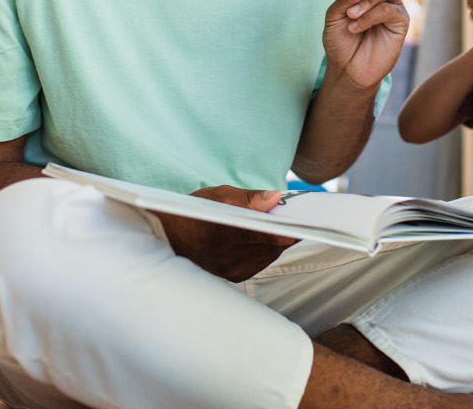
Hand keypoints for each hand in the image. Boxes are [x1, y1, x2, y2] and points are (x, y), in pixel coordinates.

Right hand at [155, 185, 296, 281]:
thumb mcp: (216, 196)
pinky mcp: (234, 277)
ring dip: (278, 242)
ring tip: (286, 226)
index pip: (258, 234)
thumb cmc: (193, 213)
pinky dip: (269, 251)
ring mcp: (230, 269)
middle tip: (299, 220)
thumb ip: (248, 198)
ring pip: (268, 256)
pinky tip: (269, 240)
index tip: (302, 224)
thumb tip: (275, 198)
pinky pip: (261, 263)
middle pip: (268, 246)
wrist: (170, 240)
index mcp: (219, 232)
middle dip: (285, 233)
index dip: (282, 231)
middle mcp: (224, 256)